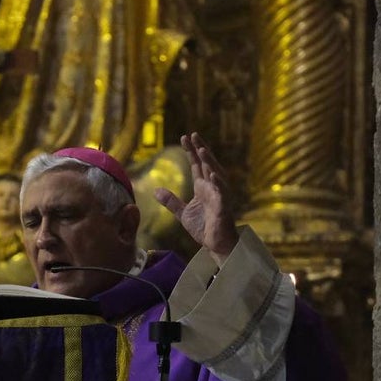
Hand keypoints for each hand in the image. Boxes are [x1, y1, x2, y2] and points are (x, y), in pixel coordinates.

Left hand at [154, 132, 239, 261]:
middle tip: (193, 135)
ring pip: (216, 175)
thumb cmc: (203, 227)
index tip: (185, 137)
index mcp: (203, 187)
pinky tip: (213, 175)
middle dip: (201, 149)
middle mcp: (213, 188)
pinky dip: (218, 185)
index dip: (192, 151)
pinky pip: (222, 194)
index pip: (197, 165)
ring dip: (210, 162)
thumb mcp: (183, 213)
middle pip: (207, 164)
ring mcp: (219, 197)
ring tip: (202, 150)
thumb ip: (171, 201)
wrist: (215, 244)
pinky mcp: (224, 208)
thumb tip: (156, 190)